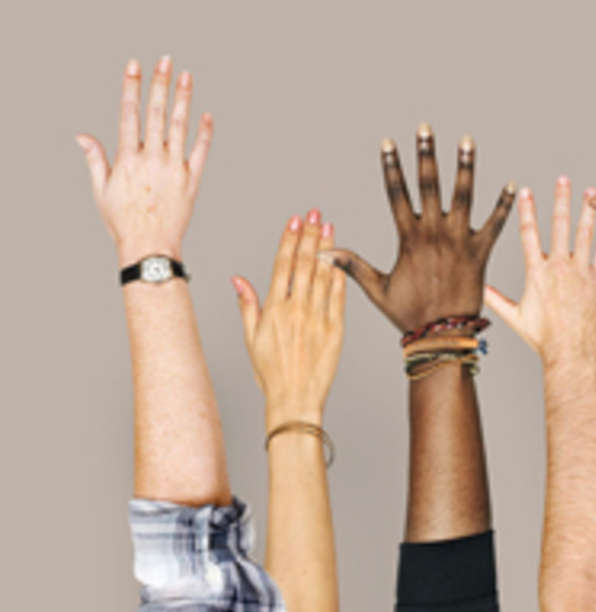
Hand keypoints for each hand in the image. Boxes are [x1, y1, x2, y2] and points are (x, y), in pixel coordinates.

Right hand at [76, 57, 212, 265]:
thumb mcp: (102, 189)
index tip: (135, 65)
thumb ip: (96, 159)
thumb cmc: (123, 220)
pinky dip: (205, 133)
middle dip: (161, 84)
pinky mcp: (192, 180)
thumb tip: (83, 136)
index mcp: (128, 158)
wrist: (150, 245)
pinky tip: (207, 115)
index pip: (130, 113)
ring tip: (187, 76)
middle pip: (157, 113)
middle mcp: (152, 159)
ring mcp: (174, 168)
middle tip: (166, 60)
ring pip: (179, 126)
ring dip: (184, 99)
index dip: (132, 87)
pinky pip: (201, 151)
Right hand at [232, 210, 345, 430]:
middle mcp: (296, 310)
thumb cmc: (271, 372)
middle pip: (304, 264)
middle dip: (309, 235)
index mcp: (274, 310)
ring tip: (329, 226)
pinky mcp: (336, 330)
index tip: (294, 220)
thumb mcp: (252, 338)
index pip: (282, 265)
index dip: (289, 240)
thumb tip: (238, 278)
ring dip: (326, 248)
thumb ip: (247, 304)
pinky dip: (339, 275)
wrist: (295, 399)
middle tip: (315, 213)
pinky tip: (340, 258)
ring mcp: (318, 319)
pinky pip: (339, 297)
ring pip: (322, 275)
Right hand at [321, 124, 514, 331]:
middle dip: (426, 155)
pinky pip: (495, 224)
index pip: (397, 194)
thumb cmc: (409, 314)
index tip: (388, 143)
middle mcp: (434, 233)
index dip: (392, 167)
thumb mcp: (377, 289)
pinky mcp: (481, 252)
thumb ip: (353, 265)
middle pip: (429, 185)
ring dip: (465, 167)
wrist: (442, 335)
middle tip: (425, 128)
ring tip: (467, 140)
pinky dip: (503, 205)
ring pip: (463, 196)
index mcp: (409, 239)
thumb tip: (321, 253)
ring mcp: (459, 241)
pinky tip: (511, 184)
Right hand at [484, 177, 595, 366]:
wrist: (572, 351)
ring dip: (587, 210)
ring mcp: (581, 272)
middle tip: (563, 179)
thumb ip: (497, 300)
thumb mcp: (516, 317)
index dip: (526, 210)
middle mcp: (559, 267)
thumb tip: (480, 291)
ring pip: (585, 233)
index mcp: (536, 272)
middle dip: (561, 199)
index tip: (525, 191)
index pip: (529, 233)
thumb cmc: (543, 338)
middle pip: (559, 225)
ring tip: (591, 192)